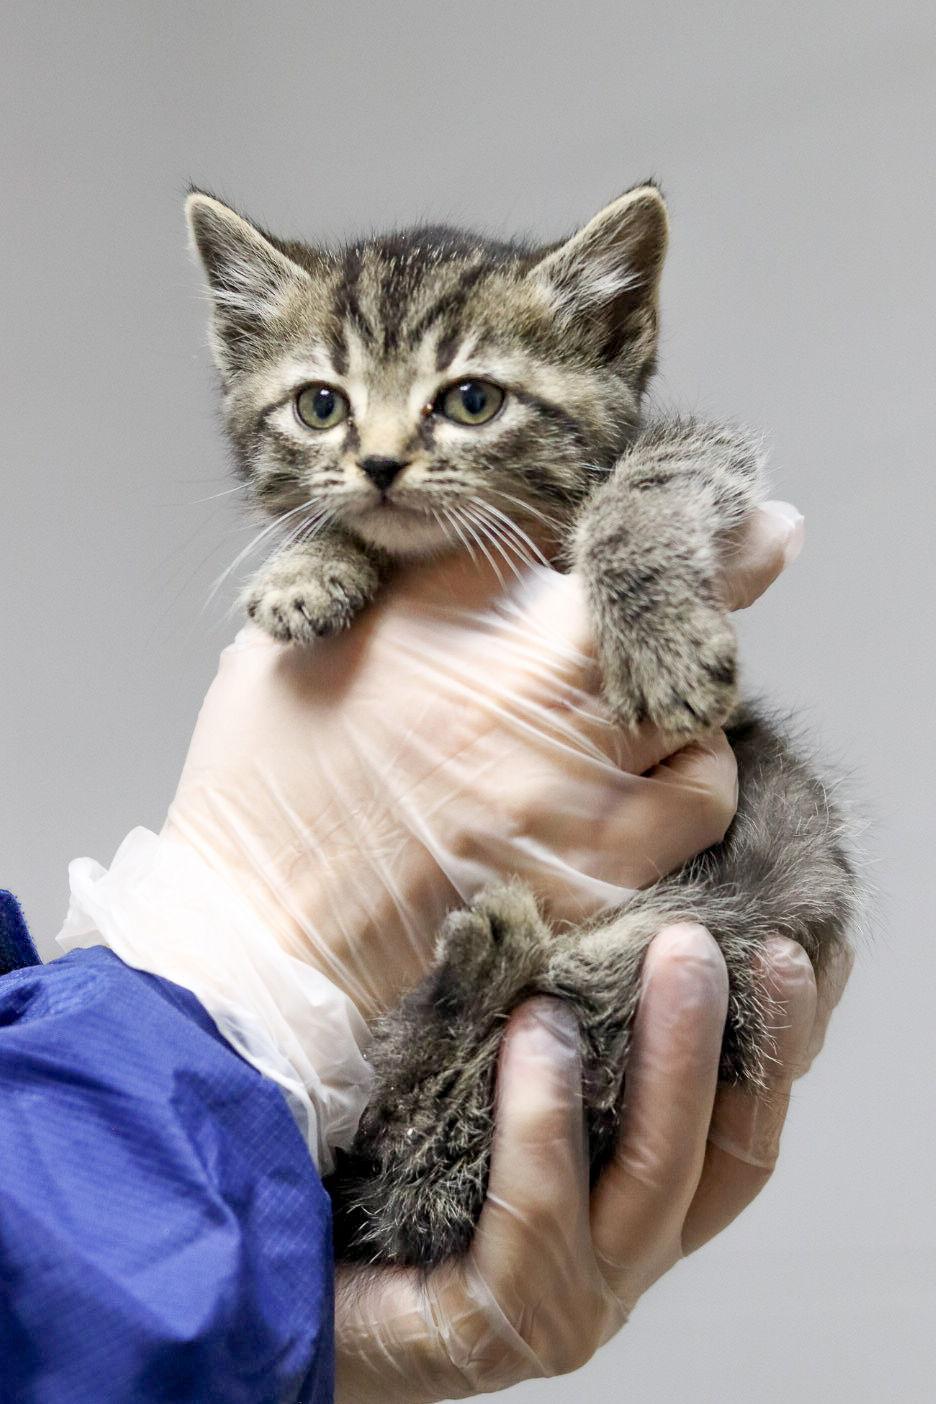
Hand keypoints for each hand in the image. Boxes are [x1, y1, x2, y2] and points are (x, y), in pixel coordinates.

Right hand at [163, 502, 801, 1019]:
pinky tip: (650, 778)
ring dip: (690, 688)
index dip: (654, 510)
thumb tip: (495, 553)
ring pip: (704, 700)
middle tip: (763, 542)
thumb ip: (402, 572)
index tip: (726, 505)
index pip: (585, 525)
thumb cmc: (268, 775)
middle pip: (673, 600)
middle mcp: (528, 683)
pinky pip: (701, 798)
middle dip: (725, 567)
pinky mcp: (597, 867)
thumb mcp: (308, 628)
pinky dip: (693, 775)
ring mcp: (573, 780)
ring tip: (649, 699)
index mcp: (450, 605)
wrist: (263, 928)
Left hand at [335, 923, 851, 1401]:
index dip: (780, 1047)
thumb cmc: (390, 1160)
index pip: (740, 1129)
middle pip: (718, 1151)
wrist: (287, 1262)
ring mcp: (569, 1303)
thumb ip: (558, 1026)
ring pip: (651, 1179)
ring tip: (661, 958)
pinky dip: (542, 1118)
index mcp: (636, 1202)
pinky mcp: (495, 1328)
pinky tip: (535, 1034)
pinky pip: (535, 1217)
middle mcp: (623, 1257)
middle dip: (727, 1038)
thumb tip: (602, 911)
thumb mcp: (495, 1077)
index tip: (790, 951)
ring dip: (667, 1061)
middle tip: (710, 938)